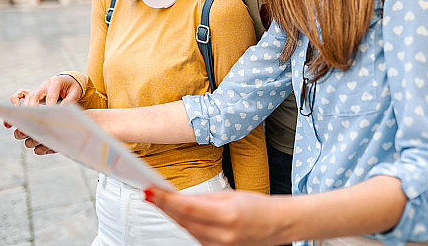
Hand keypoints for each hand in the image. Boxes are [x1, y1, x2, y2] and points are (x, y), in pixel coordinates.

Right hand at [3, 76, 80, 154]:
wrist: (69, 80)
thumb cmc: (73, 87)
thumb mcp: (76, 92)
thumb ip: (70, 100)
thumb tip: (62, 110)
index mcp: (55, 83)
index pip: (50, 96)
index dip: (49, 107)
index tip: (48, 119)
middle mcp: (44, 85)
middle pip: (34, 96)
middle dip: (32, 110)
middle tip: (31, 123)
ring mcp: (37, 89)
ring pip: (27, 98)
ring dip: (22, 110)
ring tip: (19, 123)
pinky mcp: (33, 93)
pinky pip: (20, 95)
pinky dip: (15, 102)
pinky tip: (12, 115)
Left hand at [144, 186, 289, 245]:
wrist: (277, 225)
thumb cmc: (258, 207)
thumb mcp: (232, 195)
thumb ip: (205, 199)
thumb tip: (181, 198)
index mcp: (227, 215)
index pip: (187, 208)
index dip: (166, 199)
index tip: (151, 190)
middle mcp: (222, 234)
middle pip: (183, 221)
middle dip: (164, 206)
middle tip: (149, 192)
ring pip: (187, 230)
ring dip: (172, 215)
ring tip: (159, 199)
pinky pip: (196, 237)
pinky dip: (185, 225)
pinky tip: (178, 214)